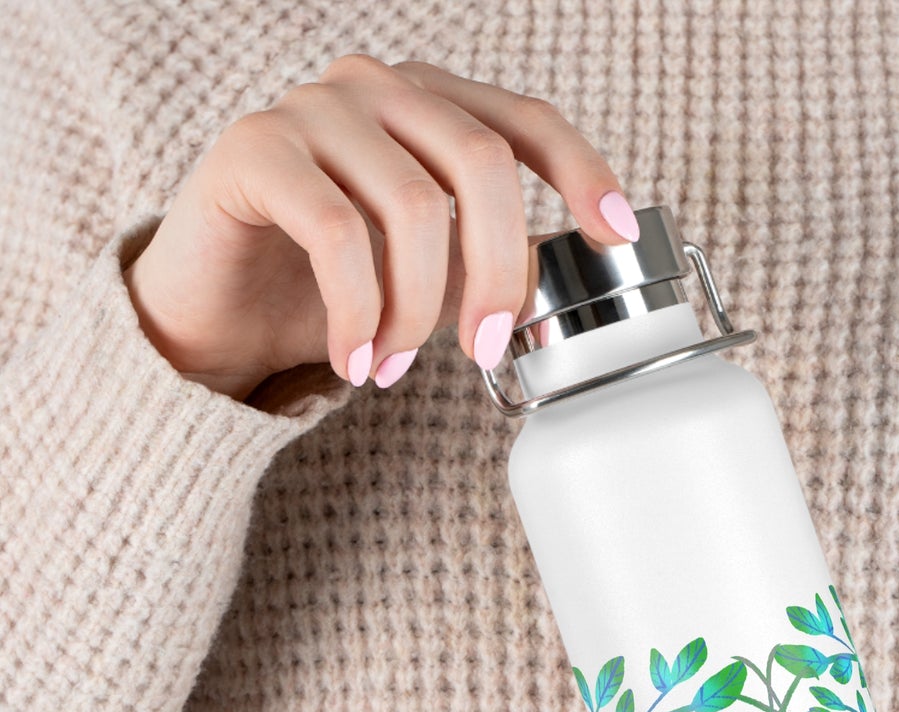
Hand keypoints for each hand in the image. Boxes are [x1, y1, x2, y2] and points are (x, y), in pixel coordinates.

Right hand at [123, 53, 639, 399]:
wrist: (214, 314)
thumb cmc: (329, 289)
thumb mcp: (430, 275)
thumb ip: (488, 258)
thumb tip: (564, 276)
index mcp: (429, 106)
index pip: (525, 121)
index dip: (581, 172)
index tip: (615, 235)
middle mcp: (376, 88)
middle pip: (481, 163)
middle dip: (498, 271)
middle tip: (486, 349)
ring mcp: (312, 107)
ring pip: (413, 207)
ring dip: (414, 311)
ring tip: (394, 369)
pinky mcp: (254, 148)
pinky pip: (338, 234)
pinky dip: (360, 313)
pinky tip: (356, 360)